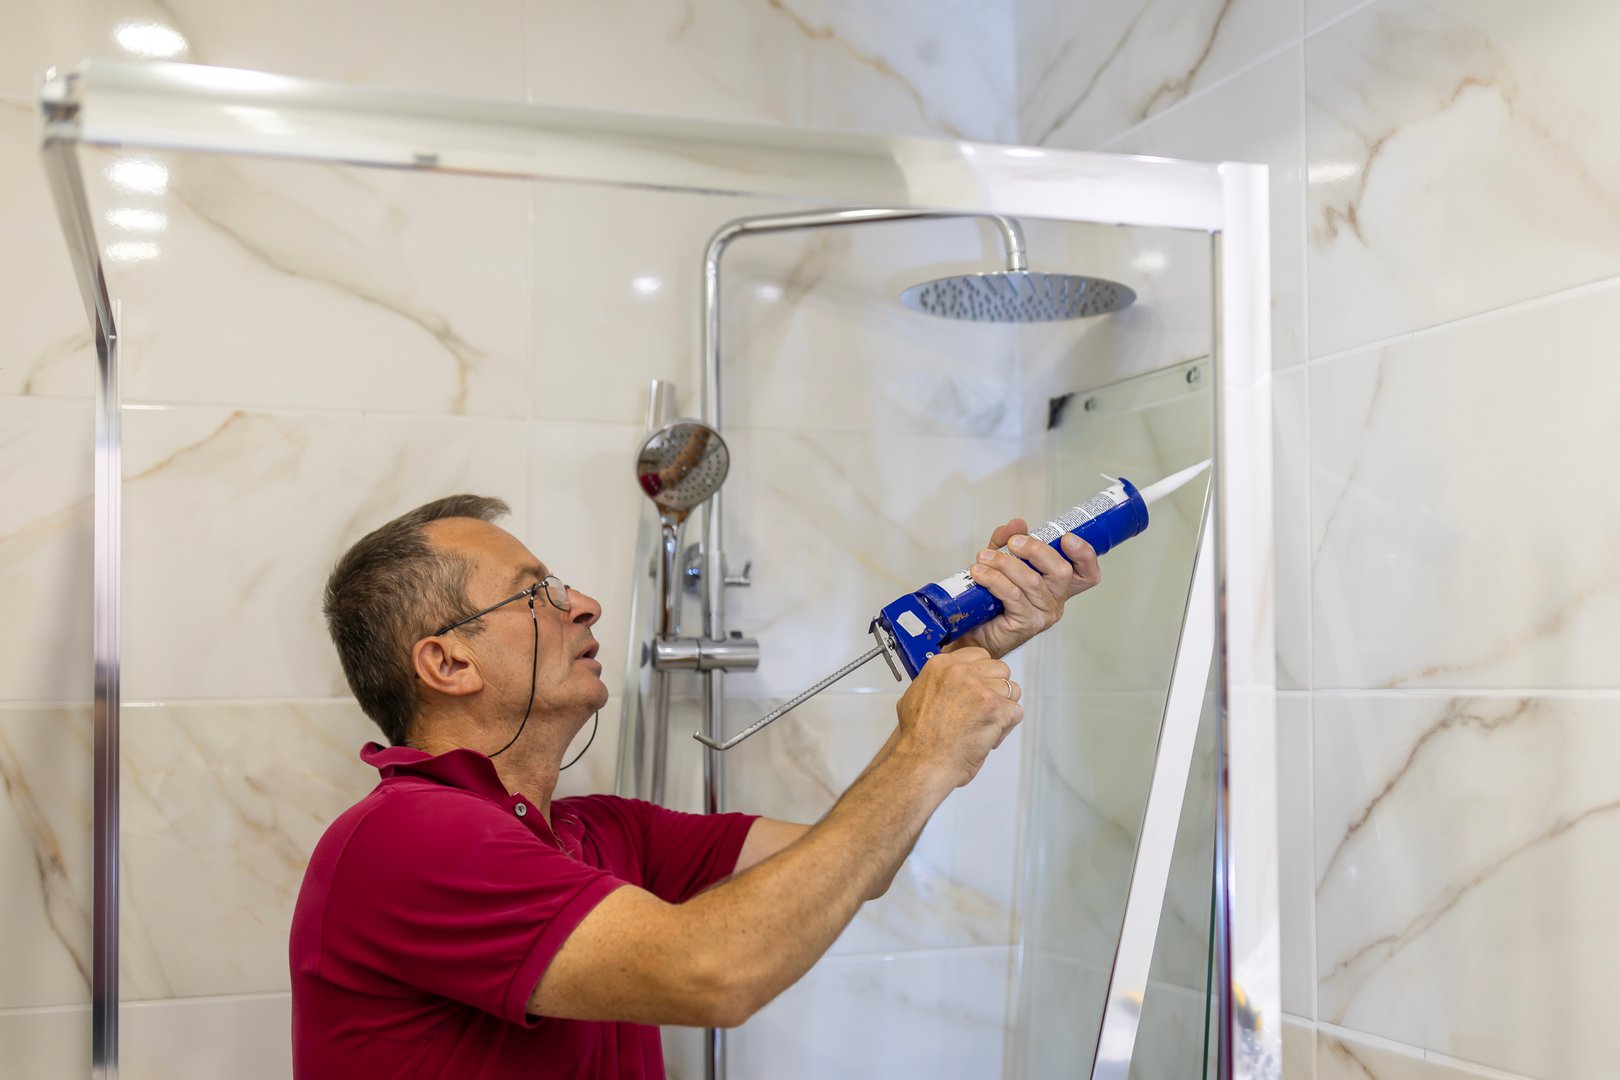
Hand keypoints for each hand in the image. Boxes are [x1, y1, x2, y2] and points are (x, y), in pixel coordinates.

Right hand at [894, 647, 1022, 788]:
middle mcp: (962, 672)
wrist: (923, 762)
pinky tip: (988, 736)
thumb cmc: (918, 739)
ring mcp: (981, 689)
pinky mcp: (996, 709)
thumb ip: (936, 684)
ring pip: (1012, 690)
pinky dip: (1006, 727)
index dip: (982, 674)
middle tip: (983, 709)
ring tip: (985, 724)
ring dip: (1003, 708)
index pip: (978, 655)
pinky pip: (1016, 712)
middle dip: (996, 689)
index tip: (978, 688)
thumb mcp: (915, 697)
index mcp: (942, 666)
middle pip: (999, 669)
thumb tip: (943, 683)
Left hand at [951, 519, 1100, 659]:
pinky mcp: (1027, 624)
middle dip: (1035, 550)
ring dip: (1005, 564)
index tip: (1067, 538)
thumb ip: (1008, 540)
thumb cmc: (991, 597)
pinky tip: (980, 574)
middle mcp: (1057, 600)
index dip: (1085, 555)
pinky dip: (995, 580)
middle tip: (1012, 543)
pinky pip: (1014, 596)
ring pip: (1032, 581)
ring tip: (983, 558)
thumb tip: (1017, 524)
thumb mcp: (1001, 561)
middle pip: (1062, 571)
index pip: (1087, 573)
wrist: (974, 629)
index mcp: (1058, 584)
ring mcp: (1044, 614)